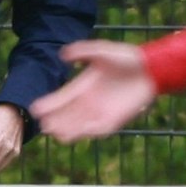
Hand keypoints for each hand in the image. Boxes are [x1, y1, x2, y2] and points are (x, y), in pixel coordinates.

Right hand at [31, 41, 156, 141]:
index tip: (35, 109)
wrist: (150, 69)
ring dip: (67, 129)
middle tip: (43, 125)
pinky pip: (97, 129)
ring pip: (79, 125)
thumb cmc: (126, 58)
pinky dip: (86, 132)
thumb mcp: (102, 51)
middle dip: (55, 120)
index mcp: (83, 86)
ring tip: (55, 134)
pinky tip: (75, 135)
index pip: (62, 97)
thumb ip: (83, 51)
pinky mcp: (114, 120)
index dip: (49, 104)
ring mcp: (100, 112)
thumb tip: (62, 54)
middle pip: (67, 114)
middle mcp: (89, 101)